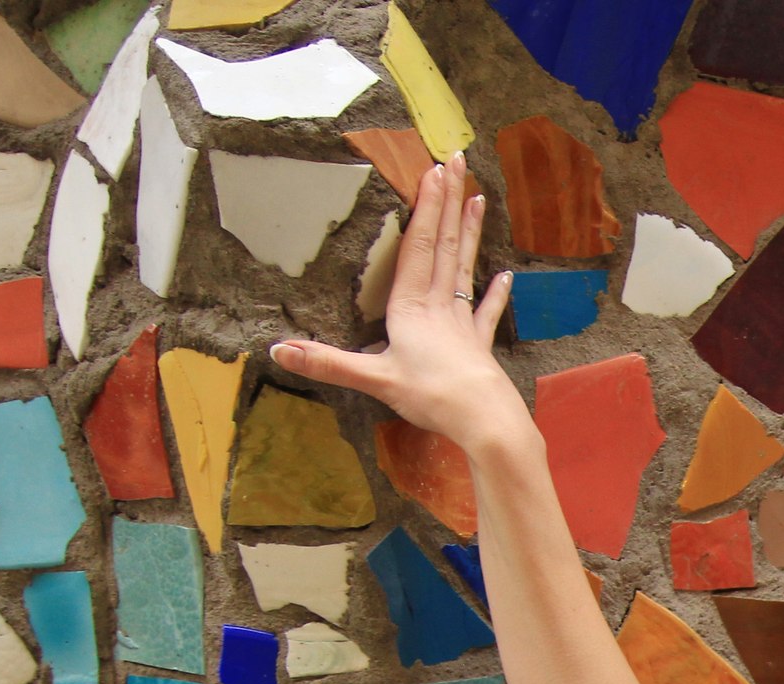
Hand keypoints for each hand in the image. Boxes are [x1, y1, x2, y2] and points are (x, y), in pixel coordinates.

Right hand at [268, 153, 526, 452]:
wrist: (486, 423)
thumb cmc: (432, 398)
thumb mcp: (374, 380)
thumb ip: (327, 363)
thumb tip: (277, 350)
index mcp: (411, 306)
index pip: (419, 246)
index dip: (426, 207)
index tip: (433, 170)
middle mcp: (439, 306)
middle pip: (445, 244)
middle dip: (449, 201)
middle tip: (458, 160)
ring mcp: (462, 324)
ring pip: (465, 268)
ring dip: (470, 233)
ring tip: (479, 198)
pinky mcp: (479, 345)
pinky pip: (485, 313)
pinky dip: (495, 293)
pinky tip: (506, 276)